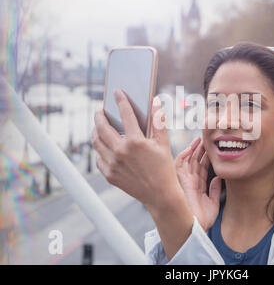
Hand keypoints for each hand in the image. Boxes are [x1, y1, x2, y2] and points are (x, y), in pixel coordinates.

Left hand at [92, 89, 181, 211]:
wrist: (160, 194)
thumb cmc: (164, 168)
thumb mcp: (163, 143)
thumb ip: (158, 121)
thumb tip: (155, 102)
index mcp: (136, 142)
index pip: (126, 114)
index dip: (121, 101)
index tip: (117, 93)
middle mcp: (121, 152)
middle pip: (102, 127)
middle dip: (99, 116)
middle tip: (100, 111)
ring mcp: (113, 164)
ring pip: (96, 142)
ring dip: (96, 131)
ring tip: (99, 127)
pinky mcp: (109, 174)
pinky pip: (99, 158)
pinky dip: (100, 149)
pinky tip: (105, 146)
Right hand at [175, 137, 221, 230]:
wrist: (195, 227)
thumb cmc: (202, 219)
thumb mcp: (213, 203)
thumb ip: (215, 190)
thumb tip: (219, 178)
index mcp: (198, 186)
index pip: (203, 168)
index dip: (207, 158)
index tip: (213, 148)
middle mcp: (190, 182)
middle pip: (195, 162)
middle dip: (201, 150)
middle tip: (207, 139)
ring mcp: (185, 180)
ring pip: (188, 160)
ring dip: (193, 150)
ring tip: (200, 139)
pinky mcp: (180, 180)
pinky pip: (179, 164)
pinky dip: (184, 155)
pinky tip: (190, 148)